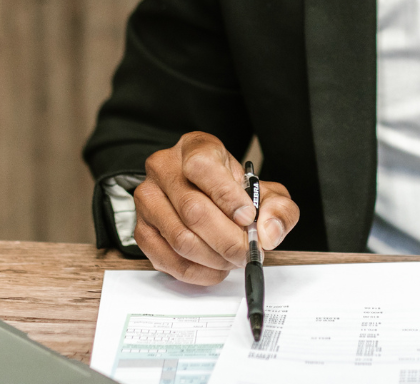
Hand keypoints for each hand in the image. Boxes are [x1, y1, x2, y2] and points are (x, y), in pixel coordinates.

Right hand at [133, 132, 299, 284]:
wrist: (207, 198)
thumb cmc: (234, 192)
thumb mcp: (265, 192)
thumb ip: (278, 209)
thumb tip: (268, 232)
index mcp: (194, 148)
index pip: (202, 168)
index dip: (227, 197)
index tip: (248, 218)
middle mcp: (164, 168)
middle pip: (193, 210)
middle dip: (228, 240)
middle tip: (248, 253)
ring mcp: (148, 199)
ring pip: (180, 239)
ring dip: (214, 258)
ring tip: (233, 259)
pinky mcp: (141, 229)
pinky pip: (167, 259)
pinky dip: (196, 272)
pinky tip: (214, 268)